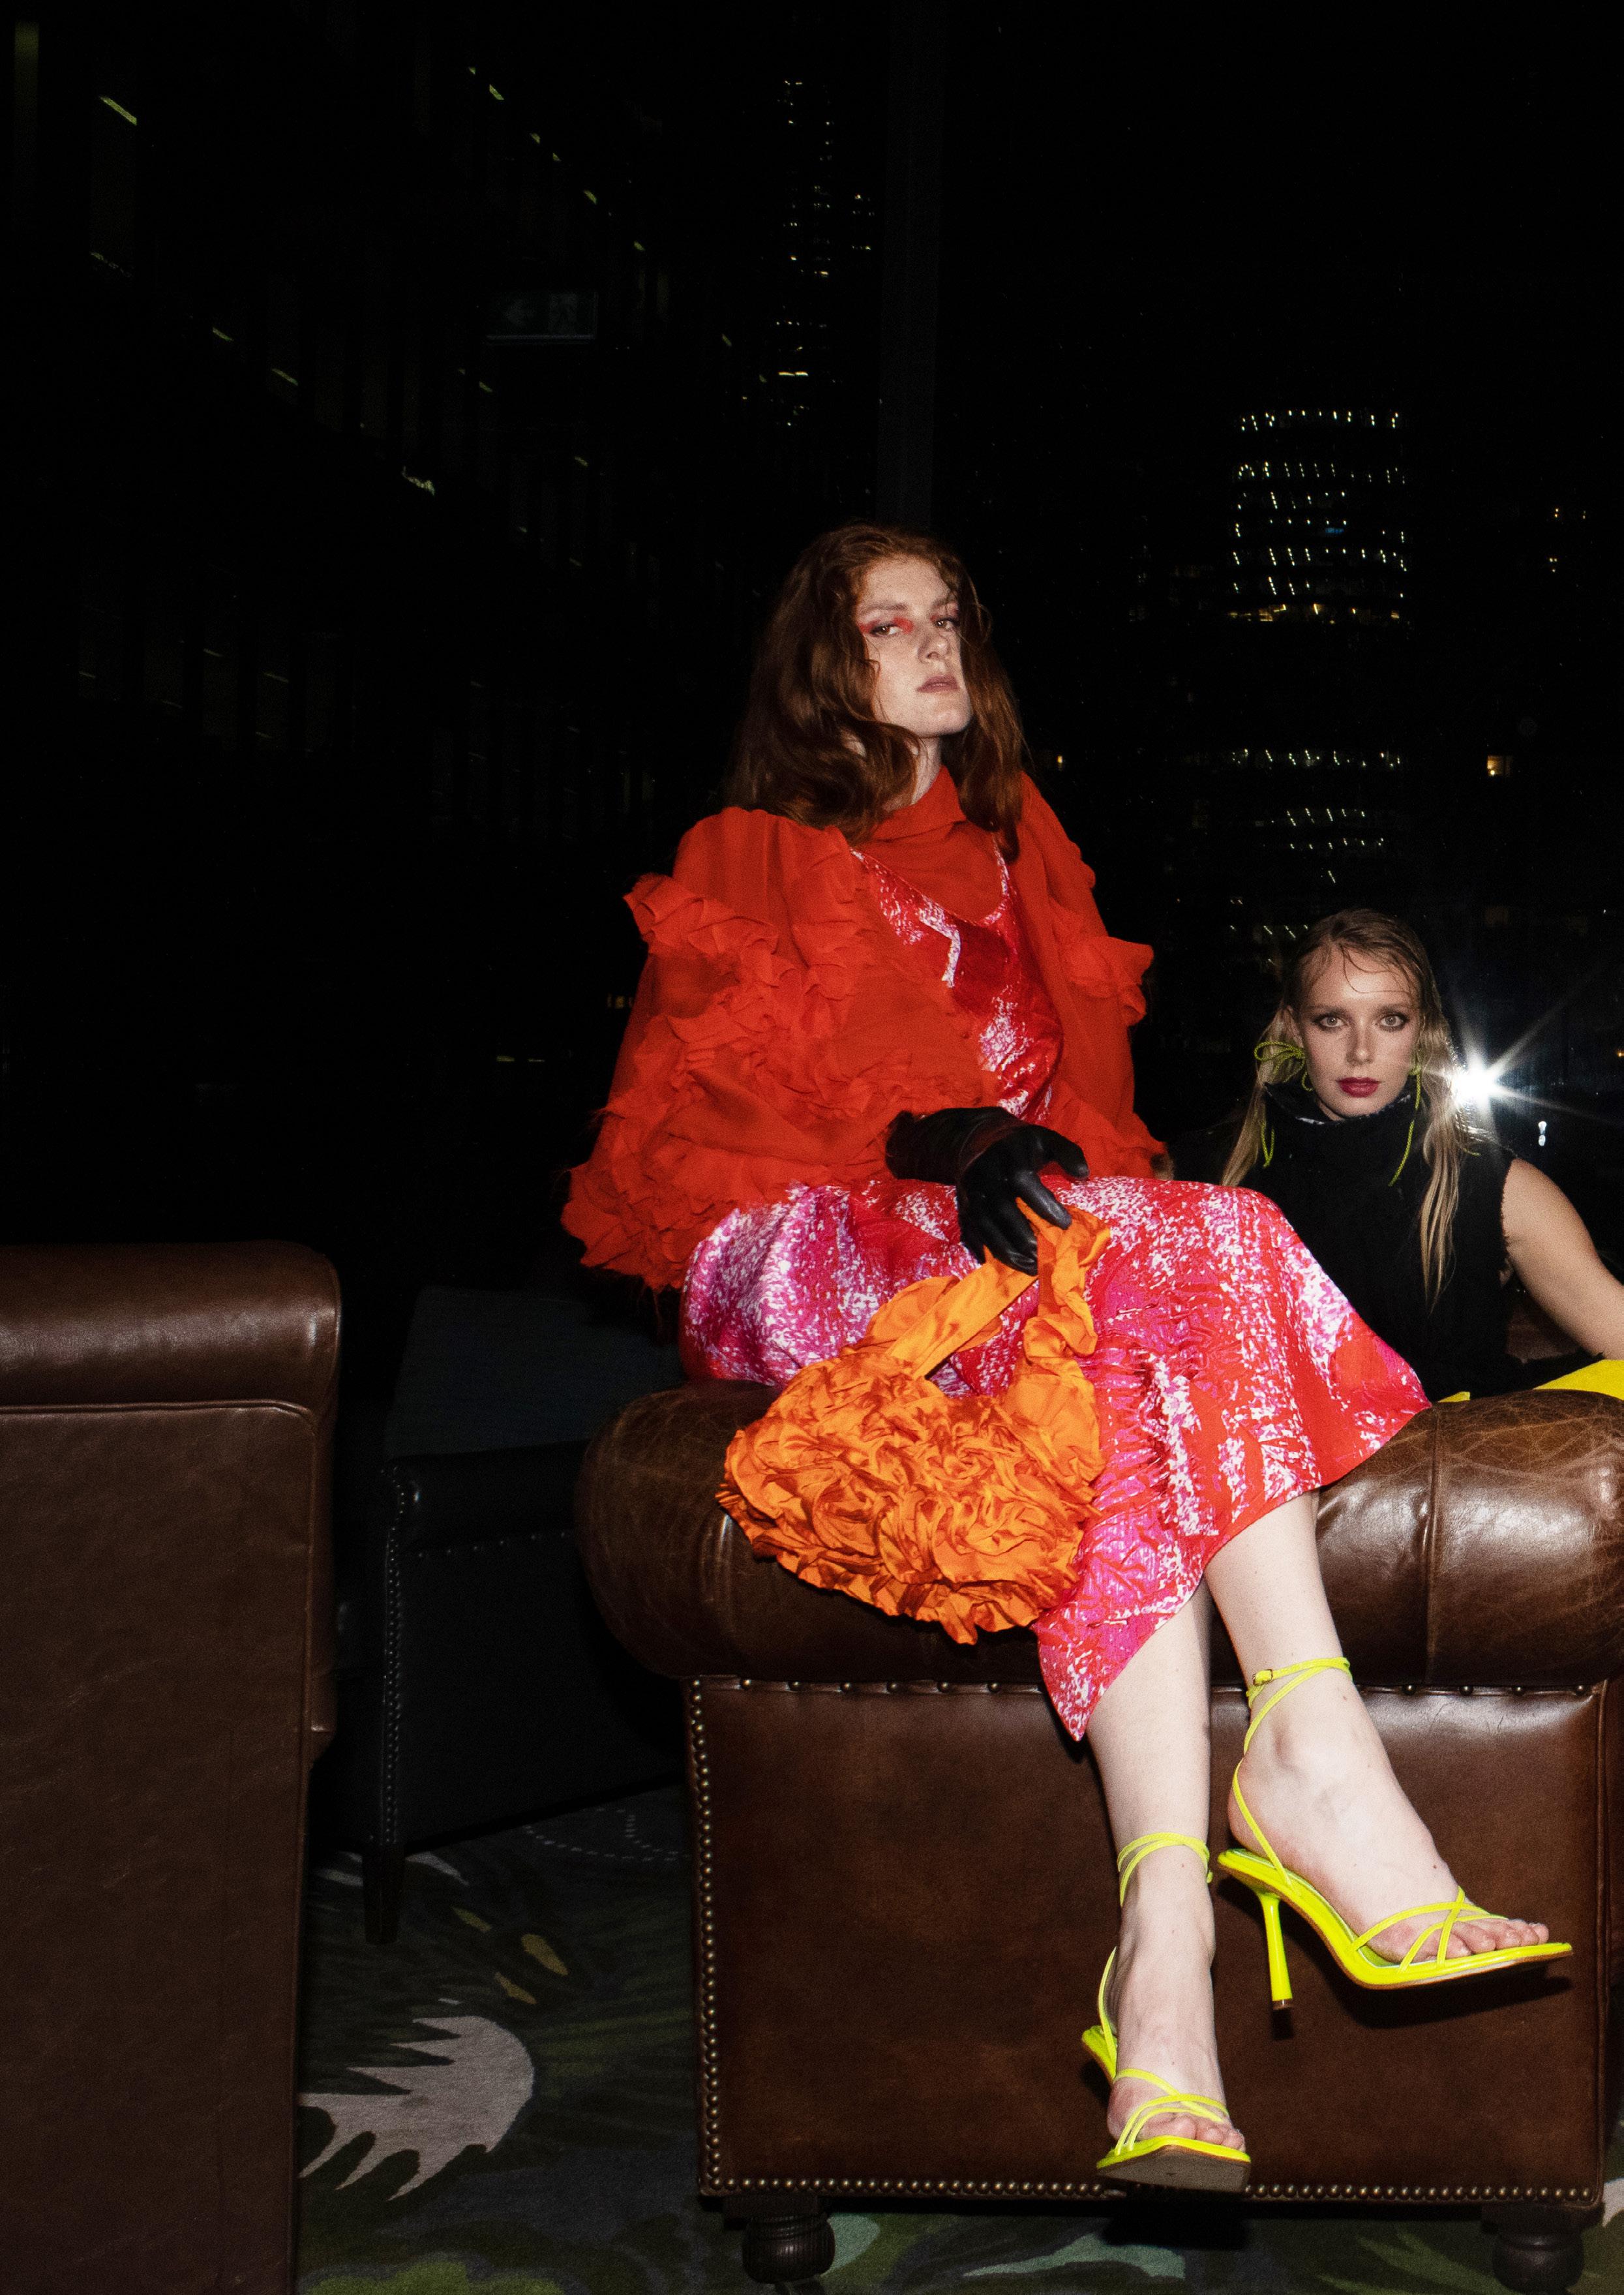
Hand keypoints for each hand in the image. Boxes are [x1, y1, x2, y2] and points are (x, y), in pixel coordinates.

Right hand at [885, 1107, 1089, 1273]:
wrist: (975, 1138)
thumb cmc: (1018, 1144)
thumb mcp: (1045, 1138)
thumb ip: (1067, 1151)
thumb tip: (1084, 1173)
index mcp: (1008, 1155)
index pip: (1023, 1181)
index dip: (1044, 1204)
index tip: (1065, 1223)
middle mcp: (985, 1174)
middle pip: (1001, 1210)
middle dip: (1023, 1235)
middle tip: (1044, 1254)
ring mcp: (970, 1192)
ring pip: (985, 1226)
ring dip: (1007, 1250)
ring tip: (1030, 1267)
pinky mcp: (963, 1207)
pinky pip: (972, 1233)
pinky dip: (989, 1252)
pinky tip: (1009, 1265)